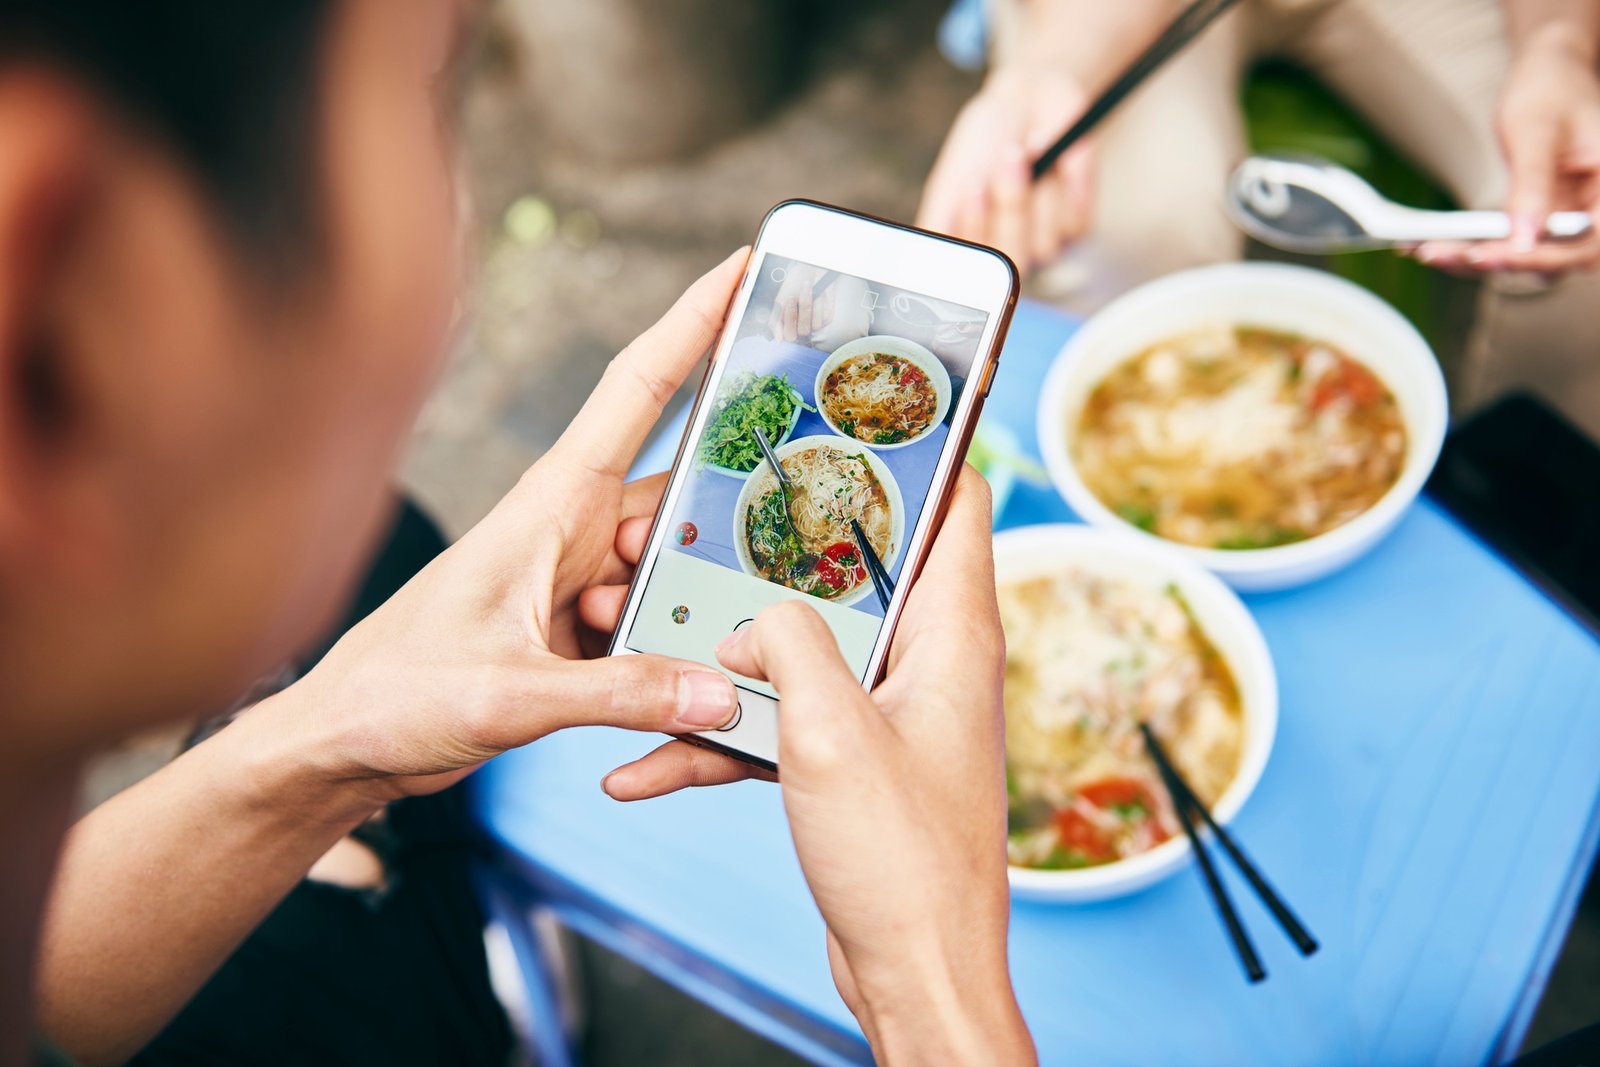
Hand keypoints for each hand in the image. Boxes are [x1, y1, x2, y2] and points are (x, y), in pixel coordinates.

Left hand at [267, 249, 749, 807]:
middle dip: (732, 508)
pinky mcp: (578, 630)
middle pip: (682, 494)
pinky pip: (654, 624)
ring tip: (724, 646)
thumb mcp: (510, 694)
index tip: (746, 264)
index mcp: (550, 503)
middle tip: (797, 519)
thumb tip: (719, 692)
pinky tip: (689, 688)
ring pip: (675, 567)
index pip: (639, 389)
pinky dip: (673, 651)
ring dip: (696, 603)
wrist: (343, 746)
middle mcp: (571, 528)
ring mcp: (577, 579)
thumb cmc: (395, 693)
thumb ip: (620, 693)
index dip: (694, 319)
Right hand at [597, 471, 1035, 1064]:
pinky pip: (777, 727)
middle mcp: (925, 662)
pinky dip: (718, 743)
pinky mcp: (847, 762)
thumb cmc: (903, 860)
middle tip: (708, 518)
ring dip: (729, 657)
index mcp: (951, 634)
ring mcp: (884, 713)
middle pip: (856, 570)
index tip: (851, 414)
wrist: (912, 975)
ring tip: (650, 645)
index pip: (958, 503)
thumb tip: (753, 618)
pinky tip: (642, 768)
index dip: (918, 450)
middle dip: (780, 549)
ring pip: (801, 651)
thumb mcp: (831, 732)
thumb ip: (790, 644)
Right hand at [767, 264, 838, 342]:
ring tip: (808, 288)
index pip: (789, 336)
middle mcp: (802, 327)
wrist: (810, 270)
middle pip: (803, 331)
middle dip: (801, 311)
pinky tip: (819, 292)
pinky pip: (826, 317)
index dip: (790, 319)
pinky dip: (822, 302)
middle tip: (799, 293)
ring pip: (815, 325)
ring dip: (811, 303)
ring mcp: (815, 323)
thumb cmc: (794, 285)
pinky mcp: (828, 318)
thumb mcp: (780, 301)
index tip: (789, 299)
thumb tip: (778, 340)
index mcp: (789, 326)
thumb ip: (775, 321)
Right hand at [918, 65, 1094, 273]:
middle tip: (1007, 161)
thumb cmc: (985, 139)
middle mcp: (1005, 249)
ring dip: (1037, 191)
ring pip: (1044, 244)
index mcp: (971, 243)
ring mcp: (1043, 241)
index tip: (973, 193)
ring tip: (1027, 149)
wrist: (1031, 98)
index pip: (975, 265)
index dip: (977, 230)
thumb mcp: (950, 180)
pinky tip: (1053, 155)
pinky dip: (1064, 184)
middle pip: (1012, 258)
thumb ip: (936, 223)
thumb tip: (924, 259)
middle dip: (1010, 206)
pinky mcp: (1077, 225)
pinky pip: (1073, 222)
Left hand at [1416, 28, 1599, 274]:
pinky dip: (1474, 248)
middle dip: (1503, 262)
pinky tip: (1432, 244)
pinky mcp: (1541, 222)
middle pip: (1560, 260)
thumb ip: (1533, 186)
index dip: (1543, 257)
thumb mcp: (1537, 134)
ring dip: (1480, 261)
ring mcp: (1569, 220)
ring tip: (1429, 251)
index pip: (1590, 241)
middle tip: (1447, 254)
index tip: (1491, 255)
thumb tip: (1526, 238)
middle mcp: (1596, 210)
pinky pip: (1511, 245)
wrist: (1548, 77)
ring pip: (1531, 260)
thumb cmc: (1549, 93)